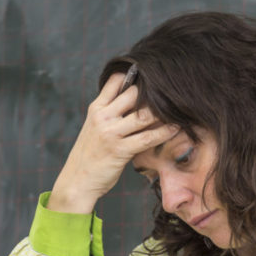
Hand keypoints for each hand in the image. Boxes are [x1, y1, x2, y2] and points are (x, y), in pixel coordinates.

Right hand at [48, 71, 177, 212]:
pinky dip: (164, 132)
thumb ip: (112, 113)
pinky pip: (148, 138)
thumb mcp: (95, 127)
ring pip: (143, 115)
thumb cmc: (90, 154)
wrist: (76, 181)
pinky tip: (176, 129)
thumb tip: (137, 101)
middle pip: (133, 94)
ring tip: (179, 109)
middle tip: (173, 93)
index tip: (151, 76)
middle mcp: (103, 117)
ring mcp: (111, 133)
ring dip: (163, 112)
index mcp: (96, 108)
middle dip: (154, 93)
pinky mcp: (120, 150)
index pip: (115, 81)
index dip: (134, 75)